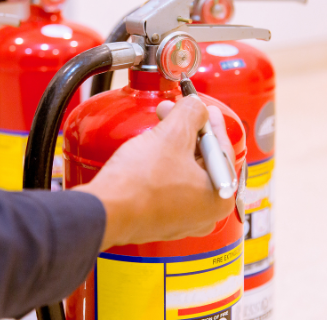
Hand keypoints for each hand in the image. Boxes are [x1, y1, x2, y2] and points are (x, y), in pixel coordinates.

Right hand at [75, 96, 235, 249]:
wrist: (105, 211)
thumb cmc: (141, 183)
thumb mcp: (172, 136)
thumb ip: (191, 113)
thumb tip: (197, 106)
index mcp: (219, 197)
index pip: (221, 149)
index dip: (210, 122)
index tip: (203, 107)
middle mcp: (205, 214)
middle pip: (203, 160)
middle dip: (187, 130)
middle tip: (175, 111)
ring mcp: (182, 219)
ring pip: (184, 171)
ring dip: (173, 144)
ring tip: (159, 126)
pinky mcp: (159, 219)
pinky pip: (169, 185)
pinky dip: (163, 163)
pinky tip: (151, 150)